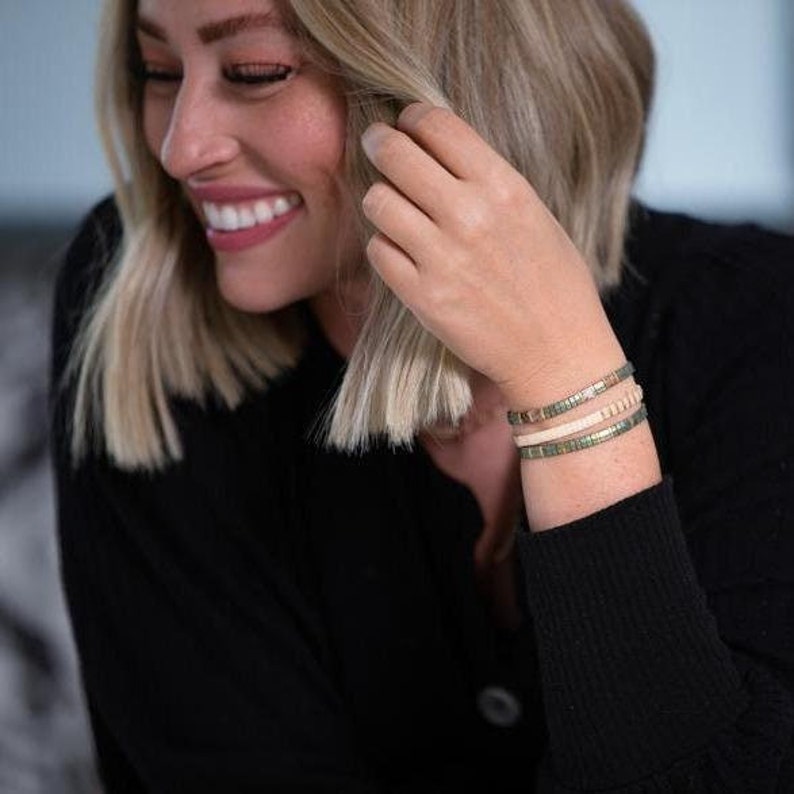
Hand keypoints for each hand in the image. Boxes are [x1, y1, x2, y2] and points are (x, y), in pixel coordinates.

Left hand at [360, 103, 623, 407]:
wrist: (556, 353)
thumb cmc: (554, 283)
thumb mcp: (534, 214)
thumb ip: (487, 180)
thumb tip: (439, 150)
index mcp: (504, 187)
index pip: (436, 125)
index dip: (412, 117)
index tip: (406, 123)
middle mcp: (469, 216)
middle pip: (395, 154)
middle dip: (380, 143)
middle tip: (377, 146)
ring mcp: (442, 258)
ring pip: (377, 201)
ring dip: (380, 199)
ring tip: (393, 207)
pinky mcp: (422, 297)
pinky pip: (378, 250)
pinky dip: (384, 247)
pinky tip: (401, 251)